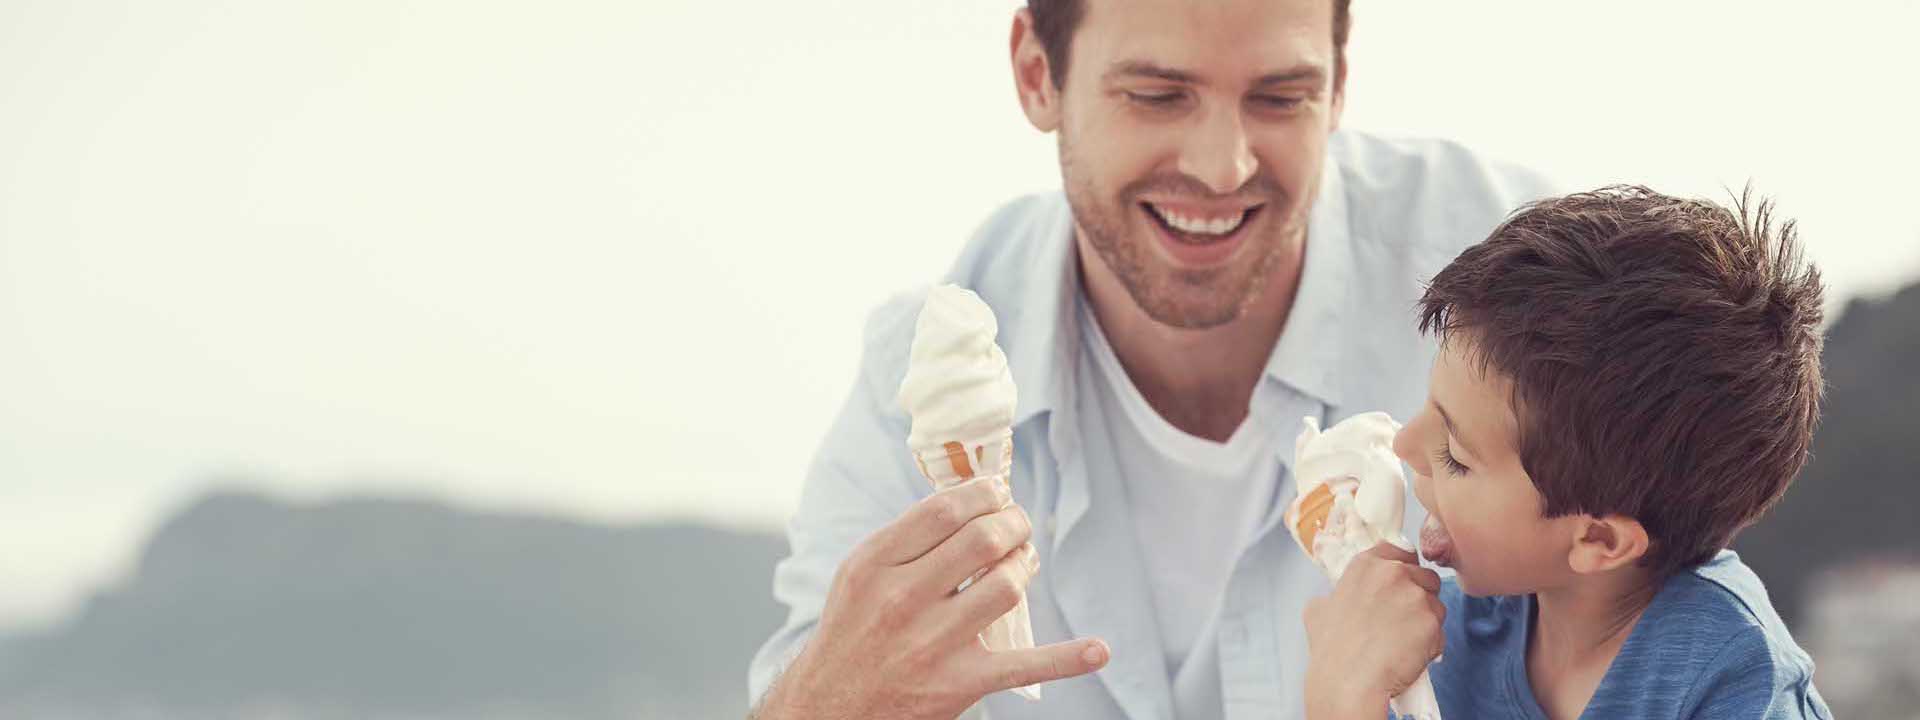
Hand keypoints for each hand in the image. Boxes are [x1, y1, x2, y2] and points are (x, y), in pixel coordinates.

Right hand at [755, 476, 1109, 719]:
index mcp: (875, 565)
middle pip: (982, 540)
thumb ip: (907, 538)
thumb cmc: (851, 632)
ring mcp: (933, 643)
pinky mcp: (959, 683)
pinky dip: (1067, 659)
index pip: (944, 510)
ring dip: (1025, 565)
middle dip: (1013, 523)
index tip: (998, 493)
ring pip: (1005, 585)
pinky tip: (1098, 650)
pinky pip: (1024, 665)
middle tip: (1017, 525)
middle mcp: (902, 600)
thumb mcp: (860, 575)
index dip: (984, 494)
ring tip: (1022, 562)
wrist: (830, 708)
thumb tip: (970, 500)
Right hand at [1303, 543, 1444, 719]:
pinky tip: (1410, 656)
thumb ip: (1335, 595)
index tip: (1401, 582)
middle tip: (1401, 621)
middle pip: (1424, 577)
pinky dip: (1430, 645)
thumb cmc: (1333, 651)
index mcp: (1366, 565)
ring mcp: (1415, 596)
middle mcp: (1393, 573)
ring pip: (1436, 605)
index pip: (1399, 549)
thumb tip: (1335, 600)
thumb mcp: (1319, 610)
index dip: (1403, 567)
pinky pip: (1440, 632)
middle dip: (1419, 597)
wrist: (1348, 681)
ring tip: (1403, 643)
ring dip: (1426, 622)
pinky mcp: (1432, 622)